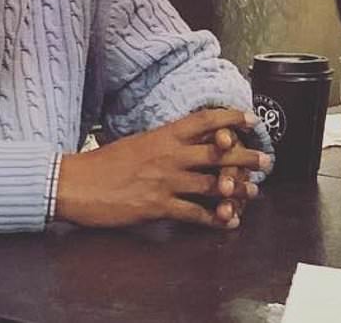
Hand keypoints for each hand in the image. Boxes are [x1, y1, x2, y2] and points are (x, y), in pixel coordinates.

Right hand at [55, 109, 270, 229]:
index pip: (204, 120)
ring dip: (238, 189)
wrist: (74, 183)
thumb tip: (184, 140)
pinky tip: (227, 222)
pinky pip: (195, 213)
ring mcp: (165, 181)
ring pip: (213, 184)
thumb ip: (163, 141)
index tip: (251, 119)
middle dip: (246, 157)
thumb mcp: (136, 142)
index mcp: (163, 135)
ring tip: (253, 192)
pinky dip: (214, 219)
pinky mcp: (158, 206)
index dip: (231, 118)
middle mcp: (169, 155)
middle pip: (218, 153)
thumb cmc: (102, 163)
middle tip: (266, 160)